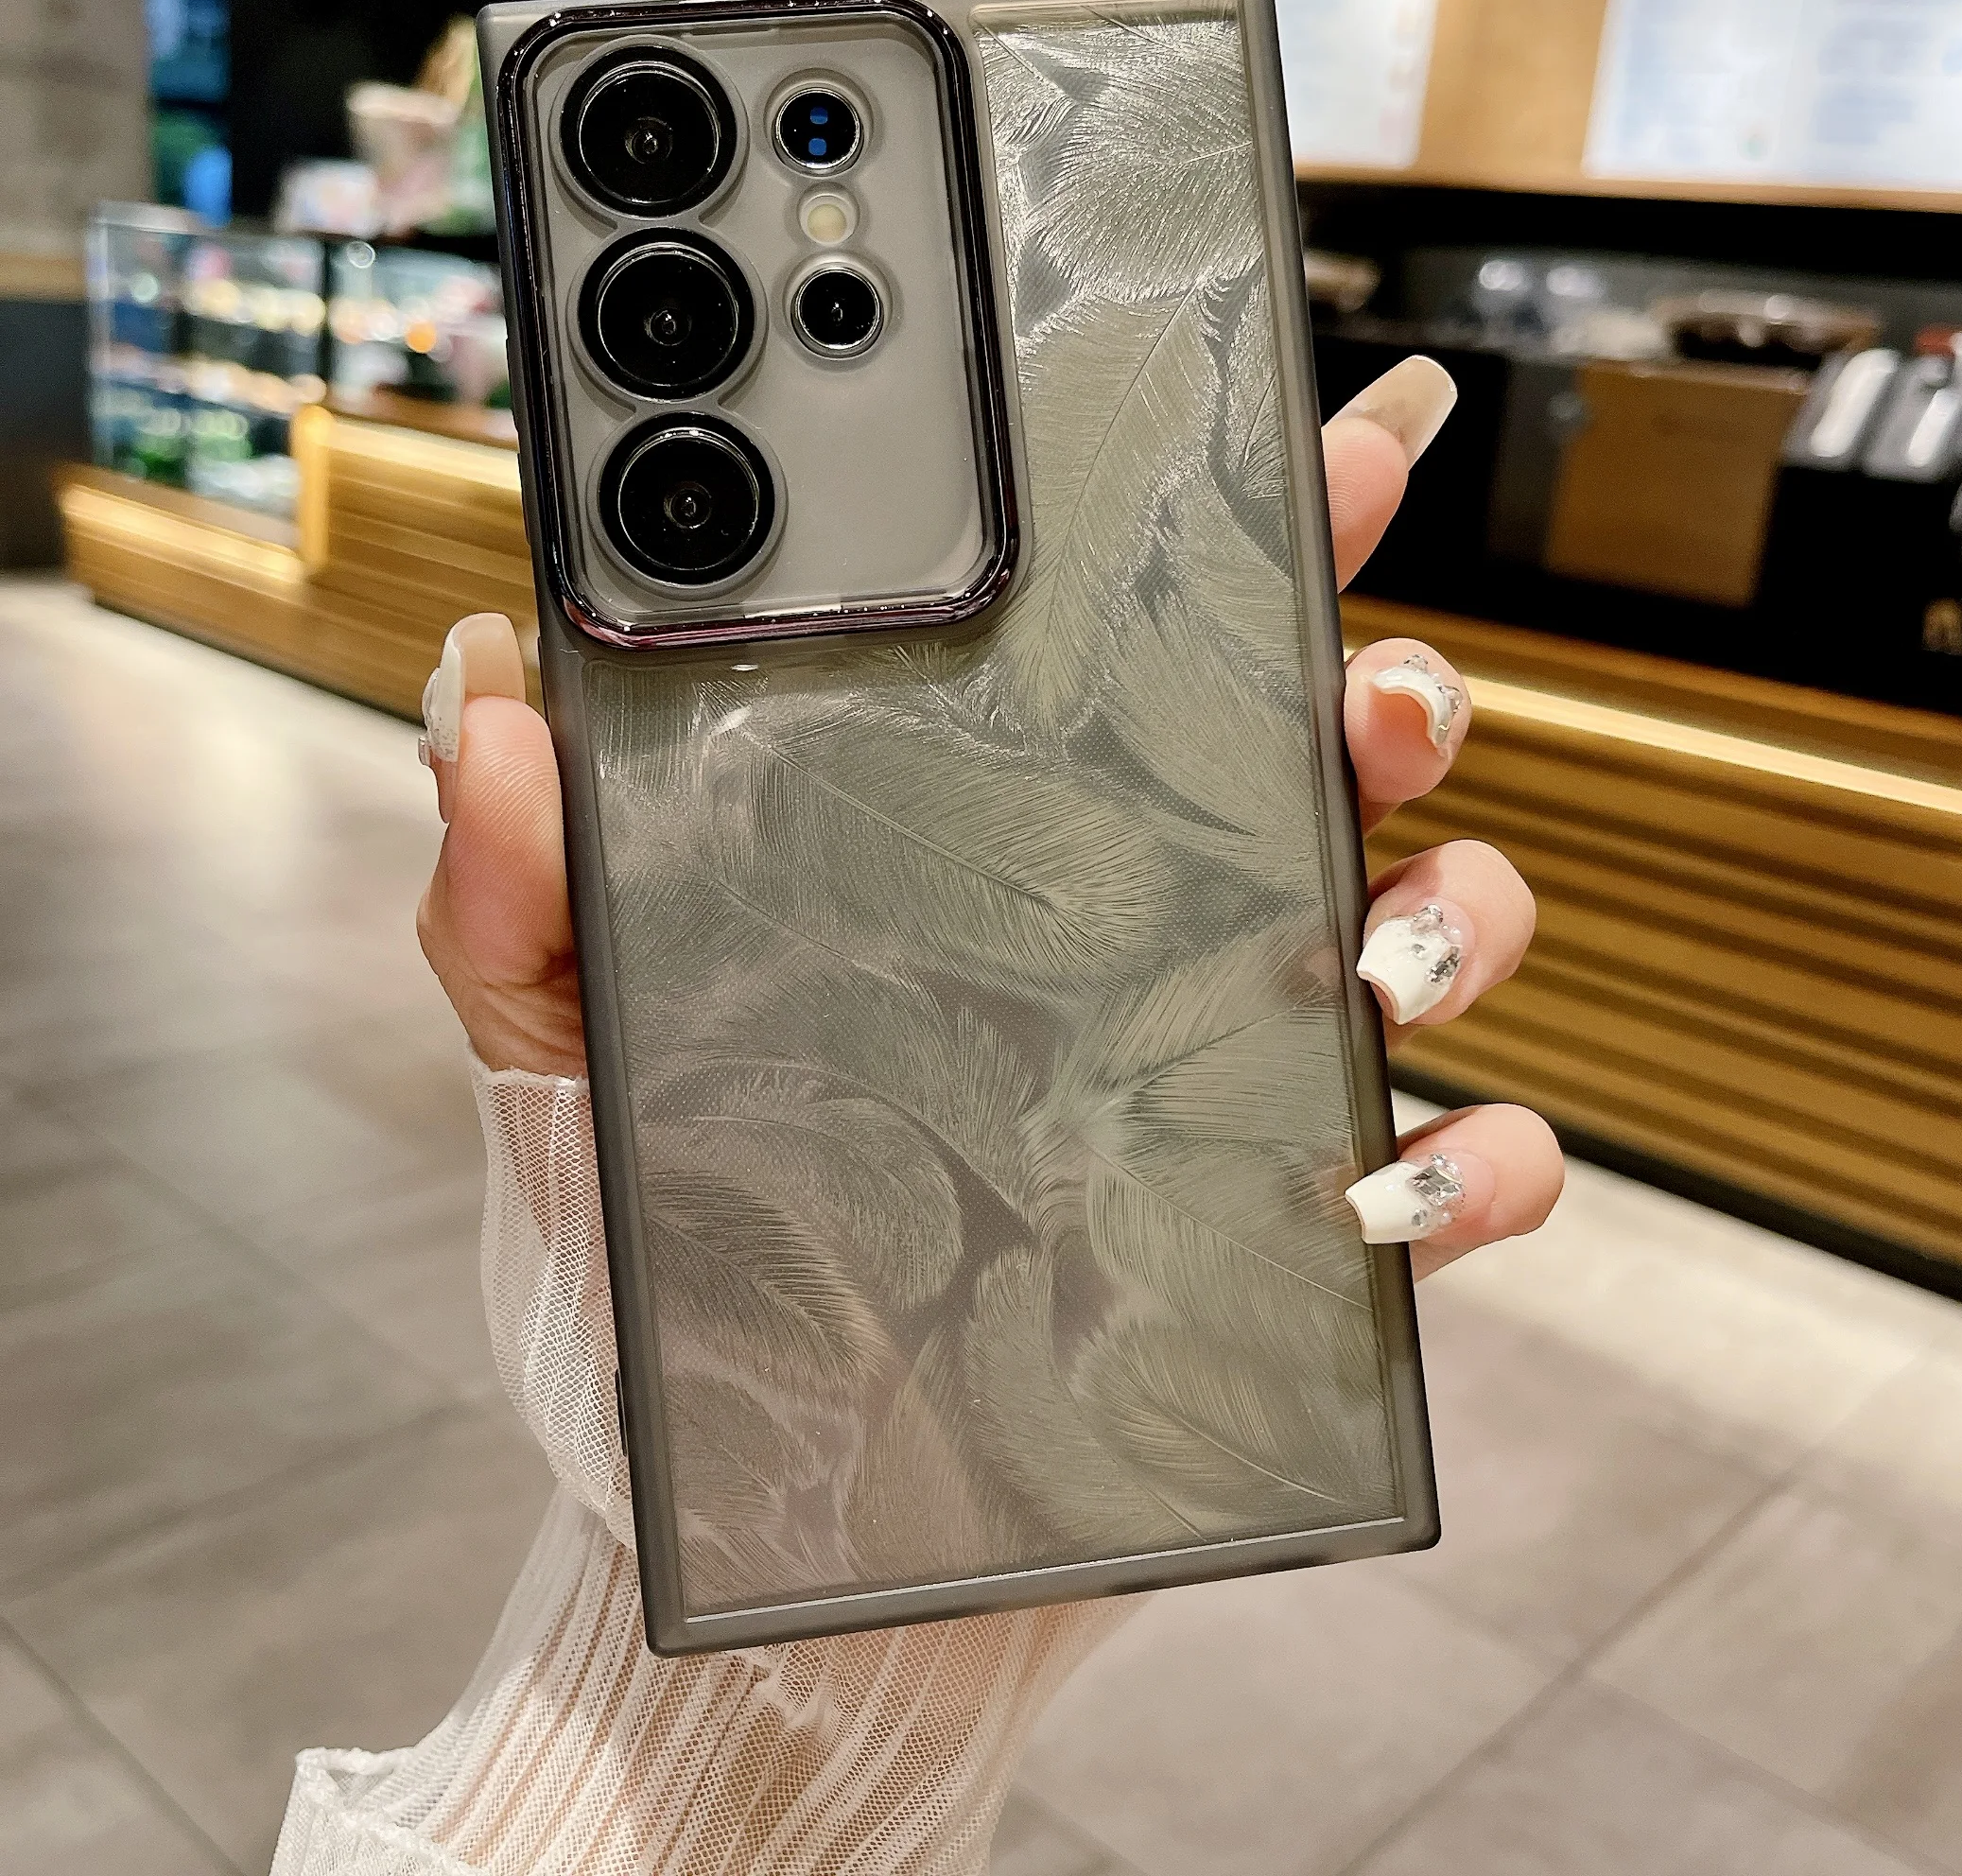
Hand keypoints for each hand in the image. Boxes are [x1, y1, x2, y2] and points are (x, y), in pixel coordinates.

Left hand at [417, 355, 1562, 1276]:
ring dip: (1462, 909)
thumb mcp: (559, 1053)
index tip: (1322, 442)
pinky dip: (1474, 1164)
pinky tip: (1380, 1186)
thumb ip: (515, 884)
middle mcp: (1150, 938)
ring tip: (1370, 958)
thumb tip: (487, 682)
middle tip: (1367, 703)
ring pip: (1449, 925)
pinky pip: (1462, 1175)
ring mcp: (1238, 1083)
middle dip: (1401, 689)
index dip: (1258, 529)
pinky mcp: (1297, 1246)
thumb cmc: (655, 1268)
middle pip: (1342, 757)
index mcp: (1006, 852)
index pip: (1148, 655)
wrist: (712, 1518)